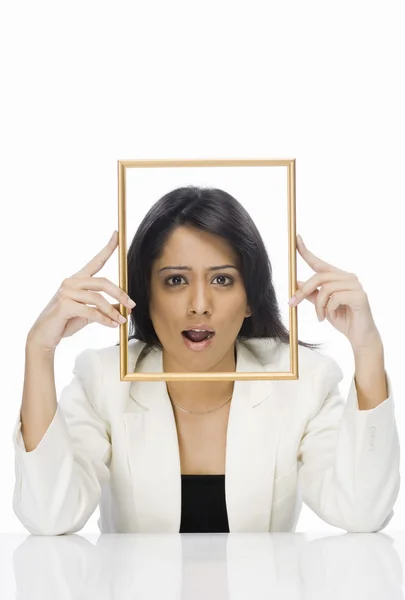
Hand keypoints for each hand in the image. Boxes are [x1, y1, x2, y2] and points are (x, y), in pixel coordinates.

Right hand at [27, 230, 135, 353]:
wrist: (44, 335)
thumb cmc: (65, 322)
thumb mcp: (89, 313)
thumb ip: (104, 308)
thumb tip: (125, 308)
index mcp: (78, 279)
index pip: (96, 261)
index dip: (108, 248)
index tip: (118, 235)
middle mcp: (71, 282)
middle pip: (102, 282)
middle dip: (120, 293)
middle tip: (132, 305)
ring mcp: (66, 292)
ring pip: (97, 298)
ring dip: (113, 311)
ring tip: (121, 321)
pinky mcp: (64, 305)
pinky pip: (91, 311)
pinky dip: (104, 319)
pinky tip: (112, 325)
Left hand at [289, 234, 381, 351]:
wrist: (359, 336)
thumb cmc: (343, 319)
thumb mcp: (322, 306)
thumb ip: (311, 294)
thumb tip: (296, 282)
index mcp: (338, 277)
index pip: (319, 263)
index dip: (306, 251)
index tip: (296, 239)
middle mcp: (348, 277)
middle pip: (319, 276)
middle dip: (304, 290)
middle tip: (293, 303)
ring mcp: (355, 285)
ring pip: (326, 288)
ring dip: (318, 305)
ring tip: (320, 317)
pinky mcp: (359, 295)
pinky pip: (335, 298)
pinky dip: (329, 309)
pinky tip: (331, 316)